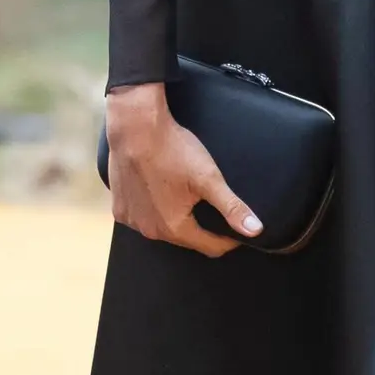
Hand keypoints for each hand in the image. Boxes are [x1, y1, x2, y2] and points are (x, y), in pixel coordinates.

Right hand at [105, 83, 259, 254]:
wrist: (135, 127)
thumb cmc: (172, 150)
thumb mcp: (208, 178)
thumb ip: (232, 207)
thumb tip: (255, 230)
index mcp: (175, 228)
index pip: (211, 247)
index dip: (229, 239)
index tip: (236, 227)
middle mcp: (150, 231)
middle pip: (186, 238)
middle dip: (202, 226)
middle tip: (208, 201)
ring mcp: (131, 220)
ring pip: (163, 228)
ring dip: (175, 217)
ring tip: (183, 192)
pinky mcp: (119, 207)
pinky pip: (142, 216)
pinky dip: (152, 209)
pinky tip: (157, 189)